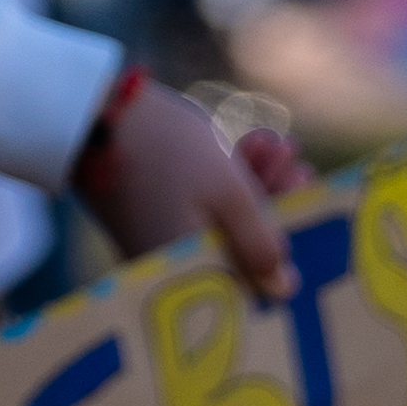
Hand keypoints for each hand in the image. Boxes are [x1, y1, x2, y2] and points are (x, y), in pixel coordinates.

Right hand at [77, 80, 302, 290]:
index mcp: (195, 276)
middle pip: (242, 252)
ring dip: (256, 187)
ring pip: (223, 226)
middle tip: (298, 165)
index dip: (289, 247)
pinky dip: (226, 184)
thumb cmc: (166, 152)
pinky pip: (199, 212)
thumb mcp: (229, 193)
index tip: (313, 208)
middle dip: (276, 207)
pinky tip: (250, 146)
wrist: (93, 116)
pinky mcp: (151, 222)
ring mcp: (161, 247)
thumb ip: (261, 244)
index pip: (257, 284)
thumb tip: (286, 290)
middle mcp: (175, 273)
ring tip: (276, 144)